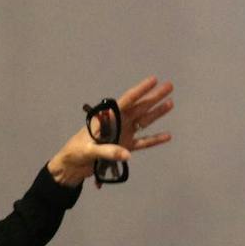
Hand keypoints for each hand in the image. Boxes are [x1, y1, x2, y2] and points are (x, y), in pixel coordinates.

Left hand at [47, 76, 174, 188]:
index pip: (127, 100)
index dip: (140, 90)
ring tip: (171, 103)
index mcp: (108, 117)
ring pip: (144, 121)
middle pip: (140, 107)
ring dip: (157, 113)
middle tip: (169, 85)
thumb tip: (127, 154)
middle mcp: (119, 122)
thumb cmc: (76, 152)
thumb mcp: (89, 150)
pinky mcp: (125, 147)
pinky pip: (144, 142)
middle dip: (154, 96)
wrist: (73, 165)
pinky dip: (155, 139)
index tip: (153, 80)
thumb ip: (107, 151)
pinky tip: (167, 135)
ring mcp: (123, 134)